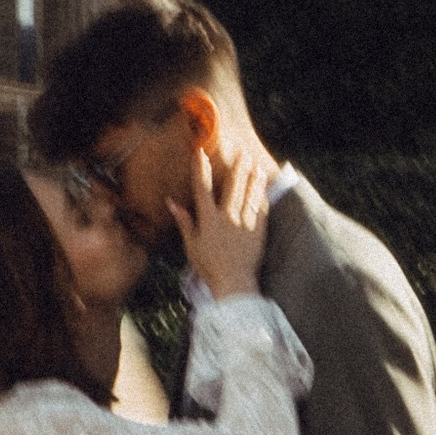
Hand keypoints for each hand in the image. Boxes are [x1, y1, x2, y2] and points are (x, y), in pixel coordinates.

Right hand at [171, 146, 271, 300]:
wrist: (233, 283)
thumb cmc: (209, 267)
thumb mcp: (191, 245)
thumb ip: (184, 222)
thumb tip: (171, 203)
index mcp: (208, 219)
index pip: (202, 188)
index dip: (200, 168)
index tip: (200, 153)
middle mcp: (227, 217)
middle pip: (232, 186)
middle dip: (237, 167)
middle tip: (241, 152)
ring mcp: (245, 223)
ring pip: (249, 194)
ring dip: (253, 178)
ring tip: (256, 165)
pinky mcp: (258, 231)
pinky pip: (261, 209)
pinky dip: (262, 197)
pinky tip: (264, 189)